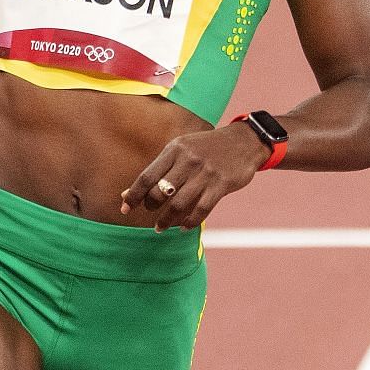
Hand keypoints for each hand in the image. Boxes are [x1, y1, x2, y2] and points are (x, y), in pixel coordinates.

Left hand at [120, 121, 265, 229]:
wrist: (244, 141)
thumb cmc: (206, 148)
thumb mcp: (181, 149)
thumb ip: (158, 170)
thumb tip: (126, 193)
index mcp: (175, 149)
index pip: (147, 176)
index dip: (133, 195)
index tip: (125, 209)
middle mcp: (188, 160)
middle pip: (160, 191)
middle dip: (151, 207)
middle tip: (151, 215)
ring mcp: (206, 173)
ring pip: (178, 204)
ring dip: (166, 220)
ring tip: (161, 227)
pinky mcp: (221, 185)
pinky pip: (201, 210)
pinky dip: (189, 222)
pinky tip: (183, 227)